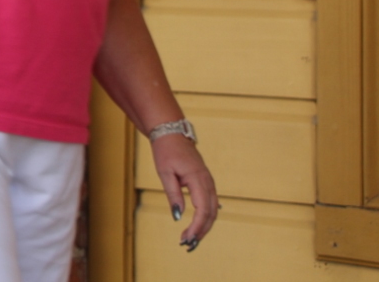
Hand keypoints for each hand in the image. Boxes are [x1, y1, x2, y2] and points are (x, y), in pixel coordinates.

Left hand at [151, 135, 217, 249]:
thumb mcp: (165, 173)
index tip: (187, 239)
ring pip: (213, 210)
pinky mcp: (206, 182)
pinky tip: (197, 226)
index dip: (196, 227)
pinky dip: (205, 217)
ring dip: (204, 226)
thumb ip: (173, 194)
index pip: (202, 210)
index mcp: (198, 179)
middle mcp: (208, 182)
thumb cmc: (166, 152)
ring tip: (190, 239)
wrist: (172, 134)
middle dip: (201, 231)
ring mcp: (209, 182)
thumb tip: (177, 216)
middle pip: (211, 214)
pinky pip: (210, 204)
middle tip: (187, 245)